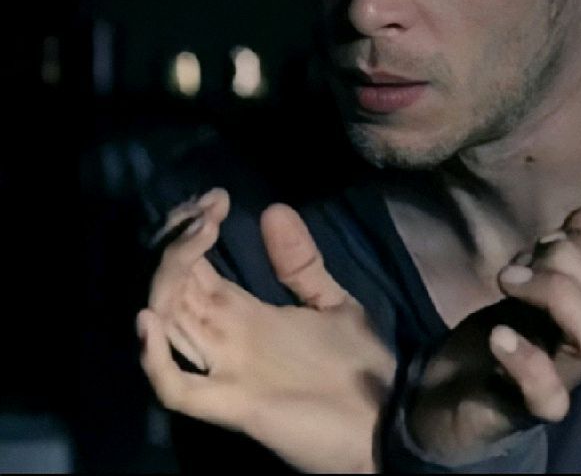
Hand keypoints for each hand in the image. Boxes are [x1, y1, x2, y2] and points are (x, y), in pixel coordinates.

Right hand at [138, 192, 395, 472]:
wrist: (387, 421)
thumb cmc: (357, 366)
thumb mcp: (331, 302)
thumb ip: (301, 264)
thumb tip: (273, 208)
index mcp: (244, 313)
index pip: (196, 269)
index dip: (192, 231)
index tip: (214, 198)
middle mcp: (225, 338)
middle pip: (175, 288)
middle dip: (176, 242)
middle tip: (203, 211)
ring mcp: (224, 370)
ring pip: (167, 324)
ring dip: (168, 277)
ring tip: (194, 236)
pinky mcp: (233, 405)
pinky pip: (177, 388)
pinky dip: (155, 357)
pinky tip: (154, 318)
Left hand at [407, 207, 580, 460]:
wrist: (460, 390)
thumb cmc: (509, 328)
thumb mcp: (534, 278)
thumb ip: (564, 249)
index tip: (547, 239)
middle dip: (570, 259)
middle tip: (523, 262)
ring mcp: (564, 380)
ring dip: (553, 292)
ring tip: (507, 281)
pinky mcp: (525, 409)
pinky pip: (549, 396)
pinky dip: (525, 360)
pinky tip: (499, 336)